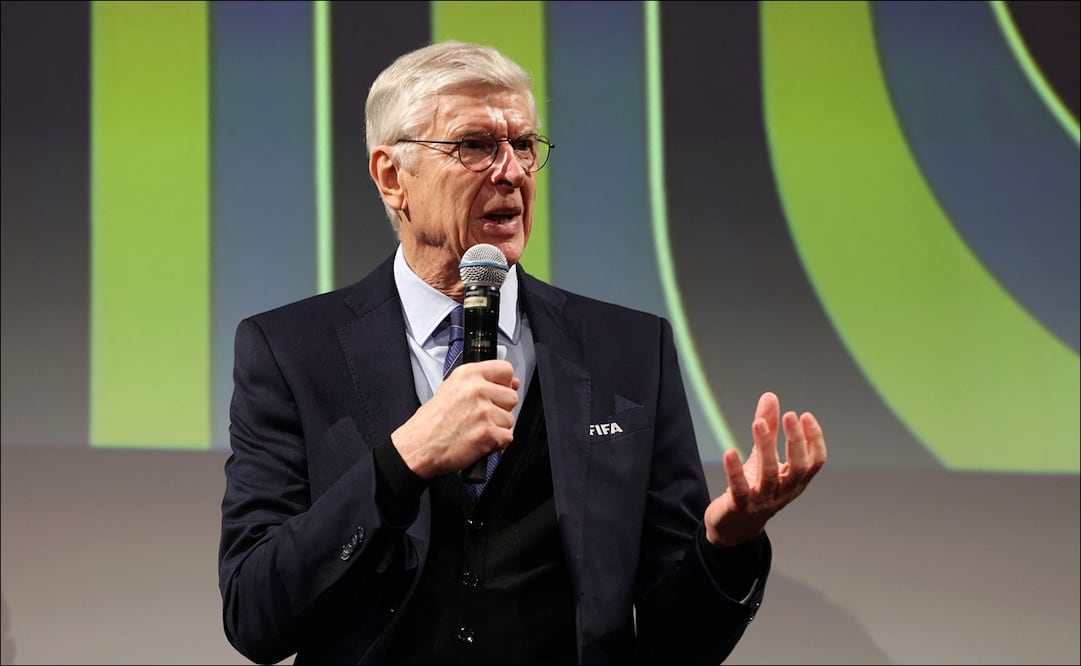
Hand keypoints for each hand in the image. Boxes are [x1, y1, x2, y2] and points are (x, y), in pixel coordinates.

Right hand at [391, 359, 519, 478]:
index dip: (505, 384)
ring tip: (475, 430)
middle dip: (500, 410)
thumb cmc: (430, 423)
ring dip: (497, 428)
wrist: (417, 448)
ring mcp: (483, 411)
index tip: (498, 392)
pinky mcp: (488, 433)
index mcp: (467, 375)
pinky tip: (478, 441)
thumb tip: (512, 384)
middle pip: (511, 397)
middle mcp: (476, 390)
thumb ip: (481, 383)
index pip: (506, 370)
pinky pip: (507, 438)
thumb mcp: (450, 389)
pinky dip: (496, 444)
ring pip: (510, 419)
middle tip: (479, 417)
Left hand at [704, 391, 826, 546]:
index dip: (814, 440)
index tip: (805, 415)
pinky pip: (739, 489)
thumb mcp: (763, 457)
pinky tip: (729, 452)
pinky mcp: (740, 506)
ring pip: (769, 475)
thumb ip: (769, 428)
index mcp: (795, 481)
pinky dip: (735, 471)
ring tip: (758, 423)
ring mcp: (763, 501)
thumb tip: (770, 396)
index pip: (815, 462)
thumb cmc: (754, 487)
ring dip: (765, 448)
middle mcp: (784, 492)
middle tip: (789, 415)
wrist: (734, 527)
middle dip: (796, 441)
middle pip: (798, 468)